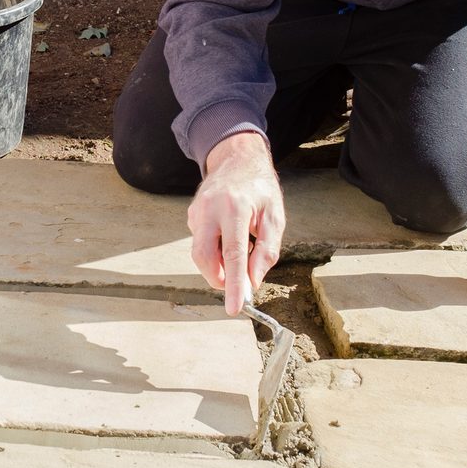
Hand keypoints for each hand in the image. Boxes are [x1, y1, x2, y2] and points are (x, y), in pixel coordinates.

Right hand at [187, 131, 284, 315]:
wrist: (236, 159)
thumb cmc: (260, 189)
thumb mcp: (275, 217)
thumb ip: (266, 251)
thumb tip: (254, 281)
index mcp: (235, 208)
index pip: (232, 254)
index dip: (234, 285)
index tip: (235, 308)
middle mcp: (210, 209)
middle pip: (204, 256)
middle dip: (218, 279)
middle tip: (236, 287)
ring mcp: (197, 211)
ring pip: (200, 252)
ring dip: (217, 266)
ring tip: (238, 256)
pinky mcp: (191, 214)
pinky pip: (200, 242)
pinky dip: (214, 252)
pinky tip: (228, 239)